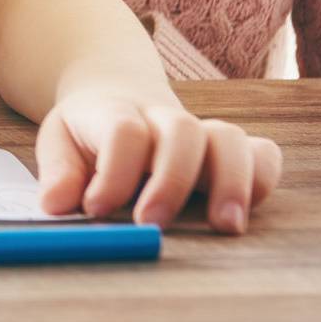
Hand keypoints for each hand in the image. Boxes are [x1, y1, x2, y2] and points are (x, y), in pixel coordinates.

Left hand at [35, 88, 283, 233]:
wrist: (119, 94)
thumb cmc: (88, 132)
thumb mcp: (59, 141)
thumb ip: (59, 173)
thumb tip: (57, 205)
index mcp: (116, 113)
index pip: (124, 131)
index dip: (113, 173)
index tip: (96, 210)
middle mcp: (163, 120)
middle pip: (182, 131)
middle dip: (172, 180)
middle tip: (151, 224)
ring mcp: (201, 134)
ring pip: (229, 139)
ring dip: (231, 182)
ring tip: (224, 227)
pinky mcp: (229, 152)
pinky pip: (263, 154)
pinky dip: (262, 178)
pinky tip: (246, 210)